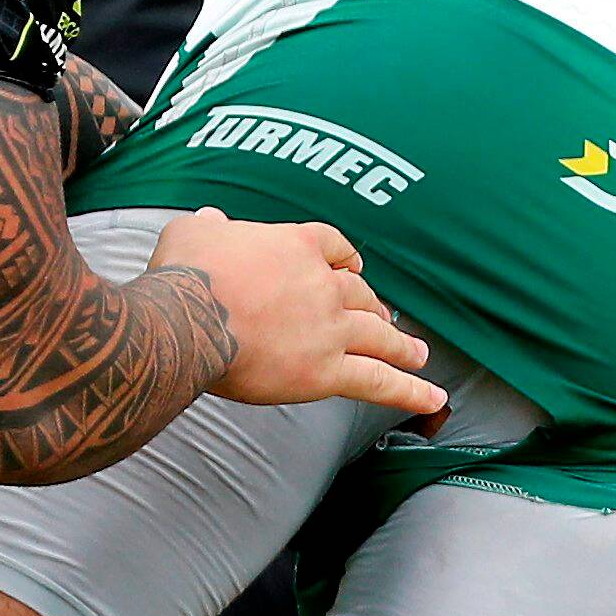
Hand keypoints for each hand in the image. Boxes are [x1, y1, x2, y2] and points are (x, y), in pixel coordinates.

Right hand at [152, 212, 446, 415]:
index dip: (346, 259)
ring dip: (401, 345)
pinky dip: (407, 390)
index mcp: (296, 245)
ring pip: (378, 335)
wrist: (188, 319)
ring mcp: (329, 327)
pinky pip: (377, 381)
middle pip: (360, 294)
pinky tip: (429, 396)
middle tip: (387, 320)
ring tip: (418, 354)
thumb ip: (209, 227)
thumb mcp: (193, 233)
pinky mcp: (325, 370)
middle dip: (375, 307)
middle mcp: (322, 284)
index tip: (354, 268)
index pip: (334, 247)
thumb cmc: (186, 274)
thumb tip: (210, 219)